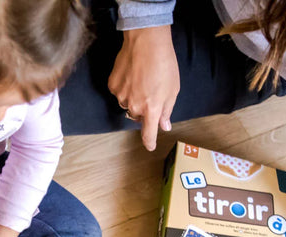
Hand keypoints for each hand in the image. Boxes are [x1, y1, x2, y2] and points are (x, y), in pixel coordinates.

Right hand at [109, 25, 179, 150]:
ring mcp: (121, 96)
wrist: (146, 41)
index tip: (150, 146)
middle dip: (144, 110)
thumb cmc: (164, 63)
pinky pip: (119, 93)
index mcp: (152, 109)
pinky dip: (125, 88)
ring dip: (134, 99)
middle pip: (138, 117)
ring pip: (127, 105)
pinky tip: (132, 75)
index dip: (149, 142)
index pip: (148, 134)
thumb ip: (167, 110)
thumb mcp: (172, 89)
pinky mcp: (112, 86)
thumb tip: (164, 125)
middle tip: (151, 92)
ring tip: (141, 80)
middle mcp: (134, 106)